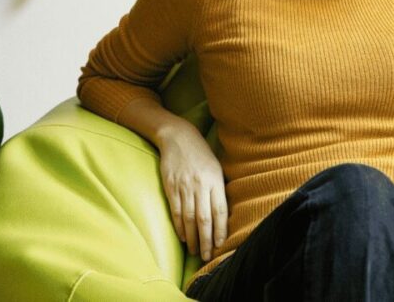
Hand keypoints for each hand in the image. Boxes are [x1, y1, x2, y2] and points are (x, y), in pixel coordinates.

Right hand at [157, 125, 227, 261]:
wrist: (178, 137)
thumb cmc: (202, 154)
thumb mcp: (217, 168)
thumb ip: (219, 189)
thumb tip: (223, 215)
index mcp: (215, 180)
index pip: (220, 211)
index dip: (220, 230)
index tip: (220, 245)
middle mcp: (200, 185)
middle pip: (204, 218)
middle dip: (206, 240)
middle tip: (206, 256)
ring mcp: (184, 186)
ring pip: (189, 218)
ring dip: (192, 237)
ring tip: (194, 251)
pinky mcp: (171, 187)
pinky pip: (176, 211)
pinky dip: (179, 226)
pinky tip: (183, 237)